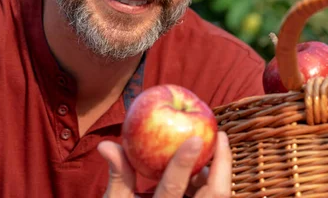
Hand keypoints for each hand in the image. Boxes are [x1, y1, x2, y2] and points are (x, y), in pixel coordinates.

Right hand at [97, 131, 231, 197]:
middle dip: (222, 163)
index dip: (183, 164)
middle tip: (220, 135)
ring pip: (218, 197)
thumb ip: (118, 175)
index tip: (194, 138)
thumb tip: (105, 145)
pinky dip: (210, 184)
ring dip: (215, 172)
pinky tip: (200, 171)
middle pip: (215, 194)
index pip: (172, 189)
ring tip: (207, 151)